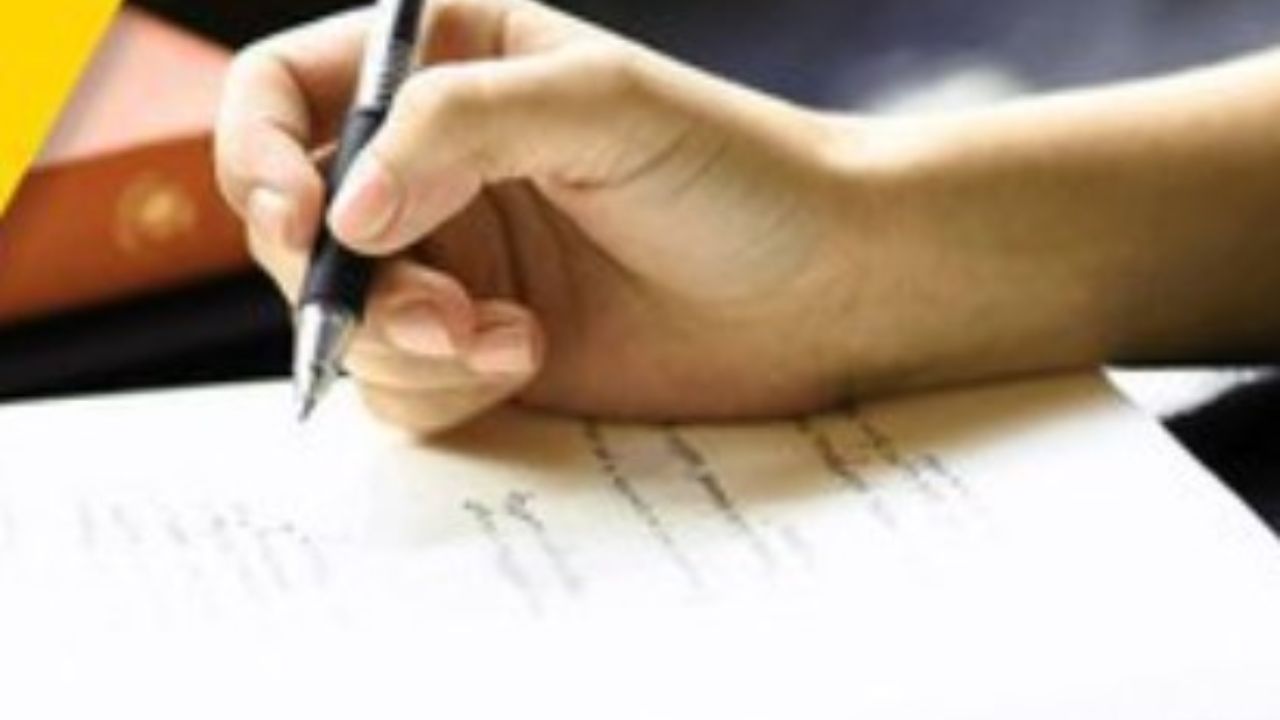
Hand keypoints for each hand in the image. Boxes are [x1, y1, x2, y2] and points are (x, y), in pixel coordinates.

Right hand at [216, 0, 863, 432]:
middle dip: (345, 282)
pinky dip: (443, 386)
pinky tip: (526, 359)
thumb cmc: (737, 173)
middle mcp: (434, 167)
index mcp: (448, 69)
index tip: (303, 221)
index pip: (285, 95)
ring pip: (342, 319)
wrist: (824, 289)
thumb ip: (459, 127)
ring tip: (505, 340)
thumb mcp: (602, 106)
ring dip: (401, 343)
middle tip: (436, 309)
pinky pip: (399, 386)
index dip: (259, 156)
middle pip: (297, 225)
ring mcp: (455, 264)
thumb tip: (343, 213)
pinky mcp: (480, 351)